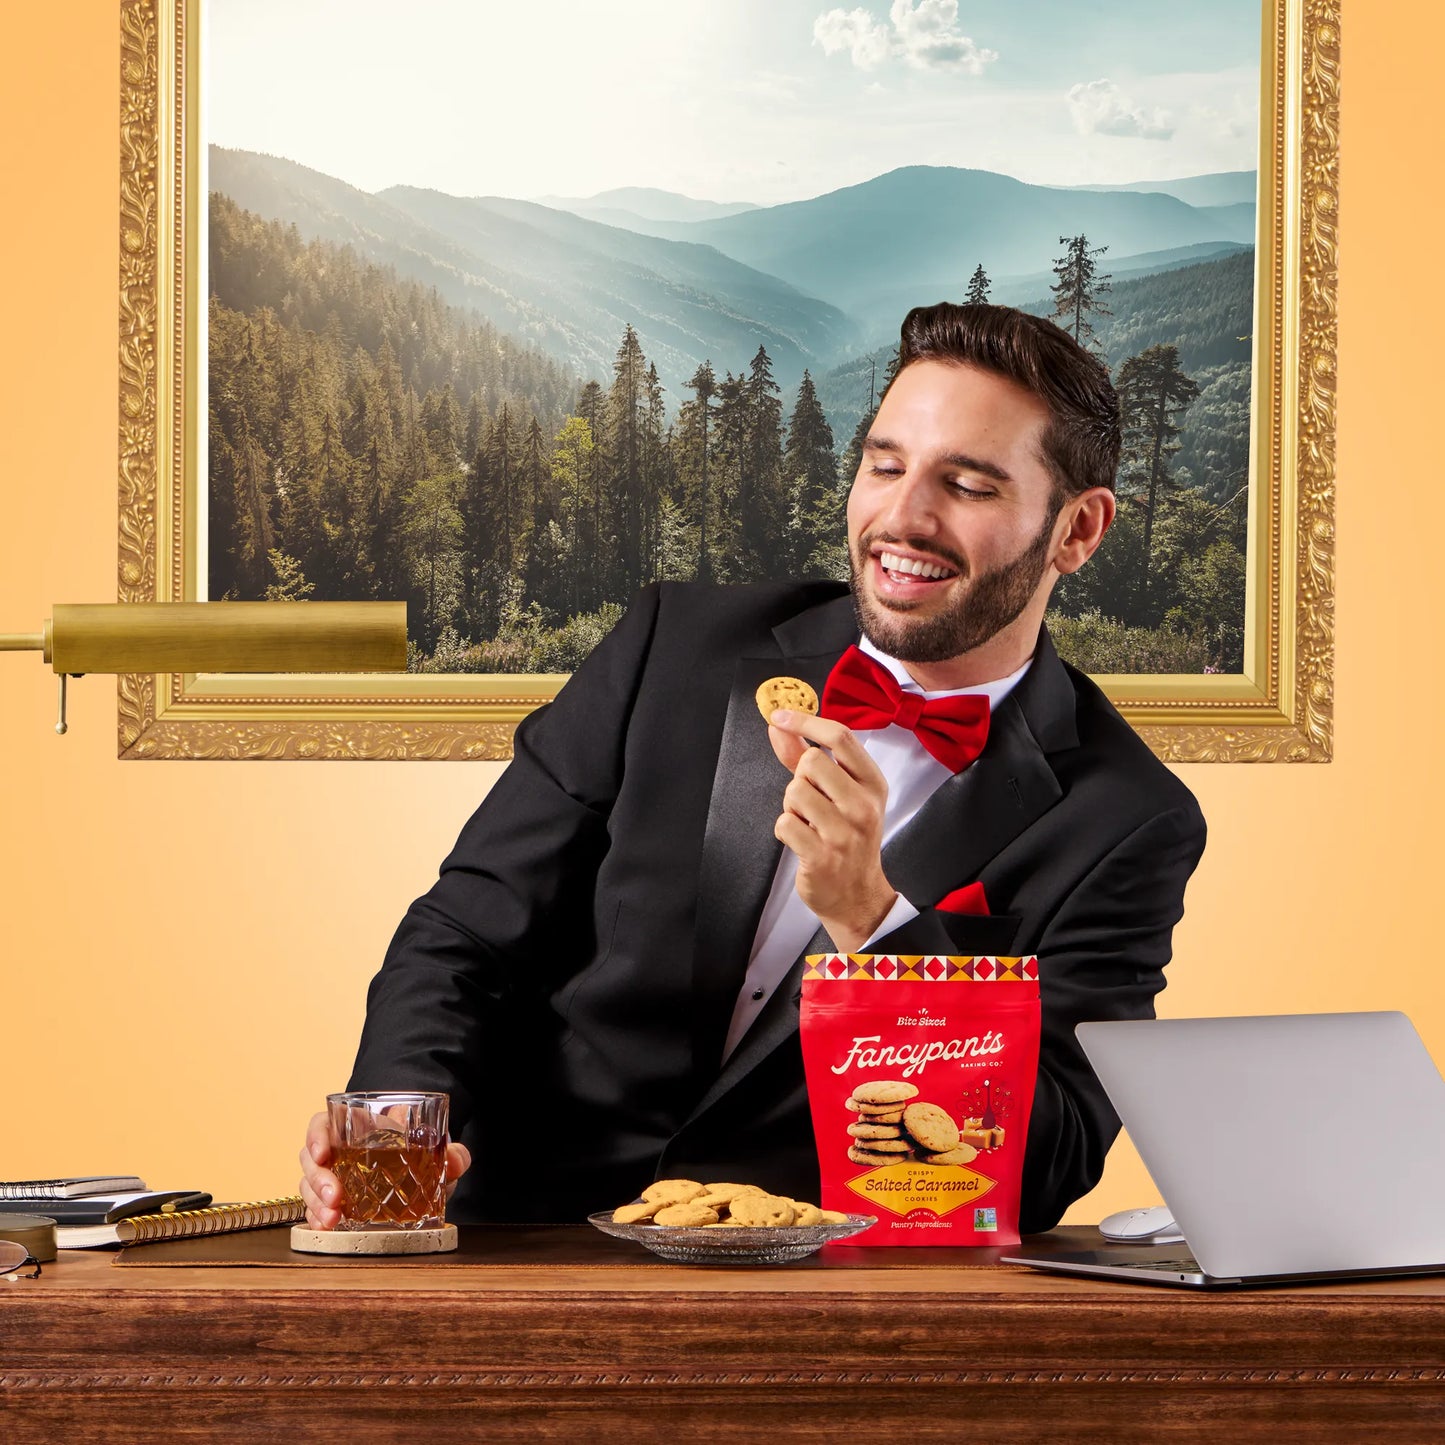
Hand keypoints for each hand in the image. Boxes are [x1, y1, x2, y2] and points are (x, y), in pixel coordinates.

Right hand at [298, 1112, 472, 1229]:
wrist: (423, 1176)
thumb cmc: (420, 1154)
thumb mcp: (437, 1151)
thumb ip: (452, 1154)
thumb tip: (456, 1162)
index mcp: (357, 1128)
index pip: (324, 1124)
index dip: (317, 1136)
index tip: (322, 1153)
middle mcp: (339, 1152)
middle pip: (312, 1159)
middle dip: (318, 1180)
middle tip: (334, 1198)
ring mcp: (333, 1178)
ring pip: (309, 1186)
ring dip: (316, 1204)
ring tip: (332, 1219)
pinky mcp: (334, 1203)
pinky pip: (315, 1209)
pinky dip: (317, 1219)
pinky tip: (326, 1227)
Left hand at [768, 708, 896, 951]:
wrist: (857, 894)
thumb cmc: (847, 837)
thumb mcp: (838, 793)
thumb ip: (804, 755)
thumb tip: (778, 724)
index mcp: (872, 784)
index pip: (841, 737)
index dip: (806, 722)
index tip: (780, 715)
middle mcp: (863, 806)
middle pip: (811, 761)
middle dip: (800, 777)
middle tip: (812, 800)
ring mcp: (844, 833)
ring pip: (794, 791)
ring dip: (792, 806)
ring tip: (808, 822)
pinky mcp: (822, 856)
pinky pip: (784, 823)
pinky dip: (786, 829)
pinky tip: (802, 840)